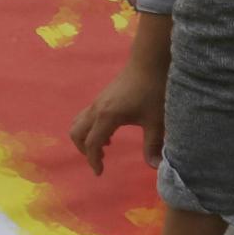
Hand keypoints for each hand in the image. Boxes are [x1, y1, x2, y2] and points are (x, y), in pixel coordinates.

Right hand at [70, 60, 166, 174]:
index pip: (92, 143)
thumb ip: (153, 144)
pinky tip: (110, 133)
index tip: (100, 173)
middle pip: (77, 133)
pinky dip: (90, 129)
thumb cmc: (153, 90)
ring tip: (104, 149)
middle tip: (100, 161)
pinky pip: (87, 116)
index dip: (93, 160)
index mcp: (107, 117)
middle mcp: (96, 109)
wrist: (149, 61)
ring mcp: (97, 102)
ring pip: (79, 123)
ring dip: (85, 138)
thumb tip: (154, 167)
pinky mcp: (102, 97)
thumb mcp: (156, 120)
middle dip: (84, 150)